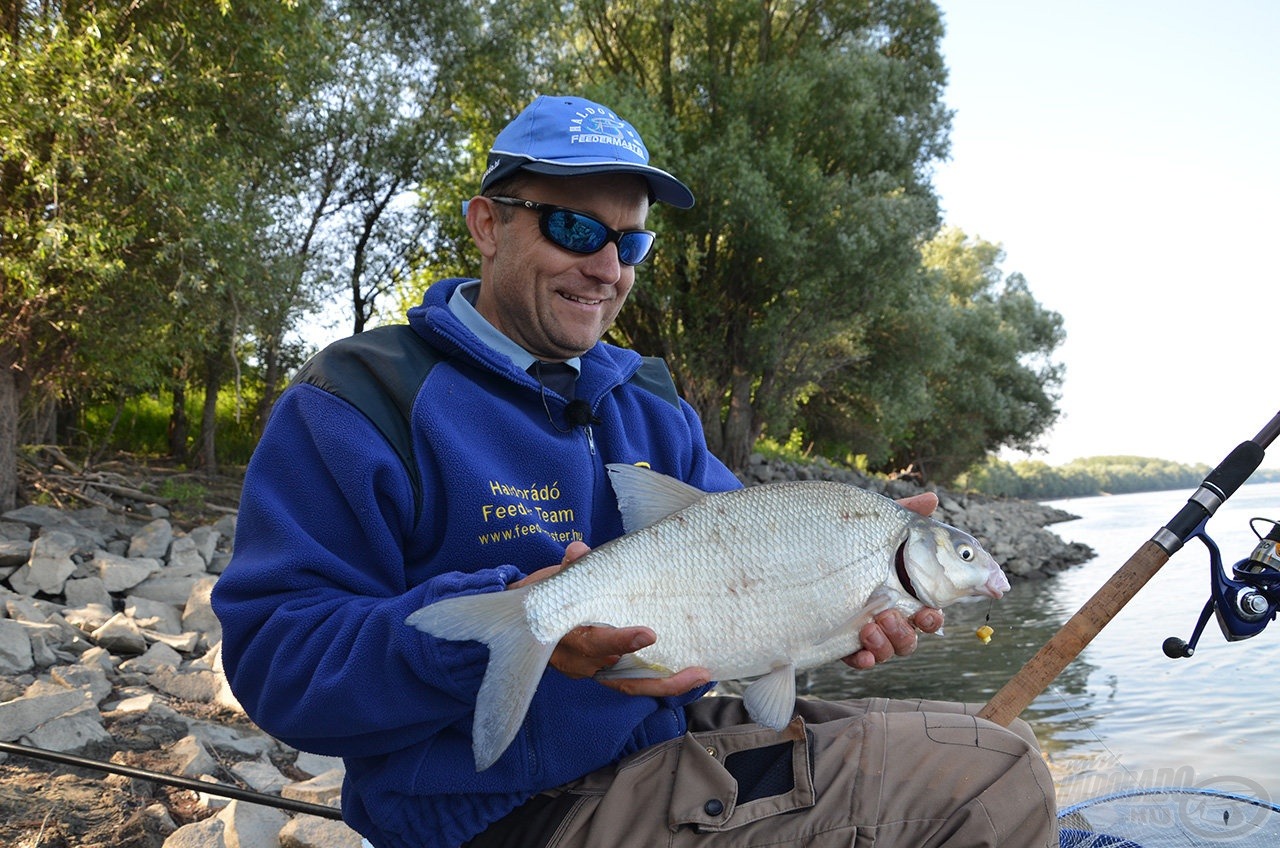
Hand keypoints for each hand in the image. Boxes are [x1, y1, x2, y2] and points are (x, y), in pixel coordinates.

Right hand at [511, 542, 711, 696]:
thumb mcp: (550, 581)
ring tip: (700, 675)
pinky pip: (634, 683)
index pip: (595, 642)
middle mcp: (581, 661)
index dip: (621, 641)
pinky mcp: (607, 672)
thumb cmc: (544, 598)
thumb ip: (568, 567)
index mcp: (566, 637)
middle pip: (622, 673)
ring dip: (667, 684)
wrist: (527, 624)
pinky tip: (691, 674)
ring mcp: (595, 670)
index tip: (648, 635)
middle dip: (659, 676)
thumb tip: (578, 551)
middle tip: (694, 669)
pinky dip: (661, 682)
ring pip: (632, 684)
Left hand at [840, 491, 945, 669]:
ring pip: (889, 650)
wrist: (797, 554)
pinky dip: (862, 659)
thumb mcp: (871, 525)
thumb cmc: (846, 540)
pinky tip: (858, 654)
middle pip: (911, 636)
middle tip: (891, 615)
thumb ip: (902, 513)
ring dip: (885, 643)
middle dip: (907, 631)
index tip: (929, 612)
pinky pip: (858, 660)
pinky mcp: (841, 642)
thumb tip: (933, 497)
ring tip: (869, 625)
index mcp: (901, 593)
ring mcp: (864, 630)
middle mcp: (887, 614)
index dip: (932, 617)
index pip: (927, 612)